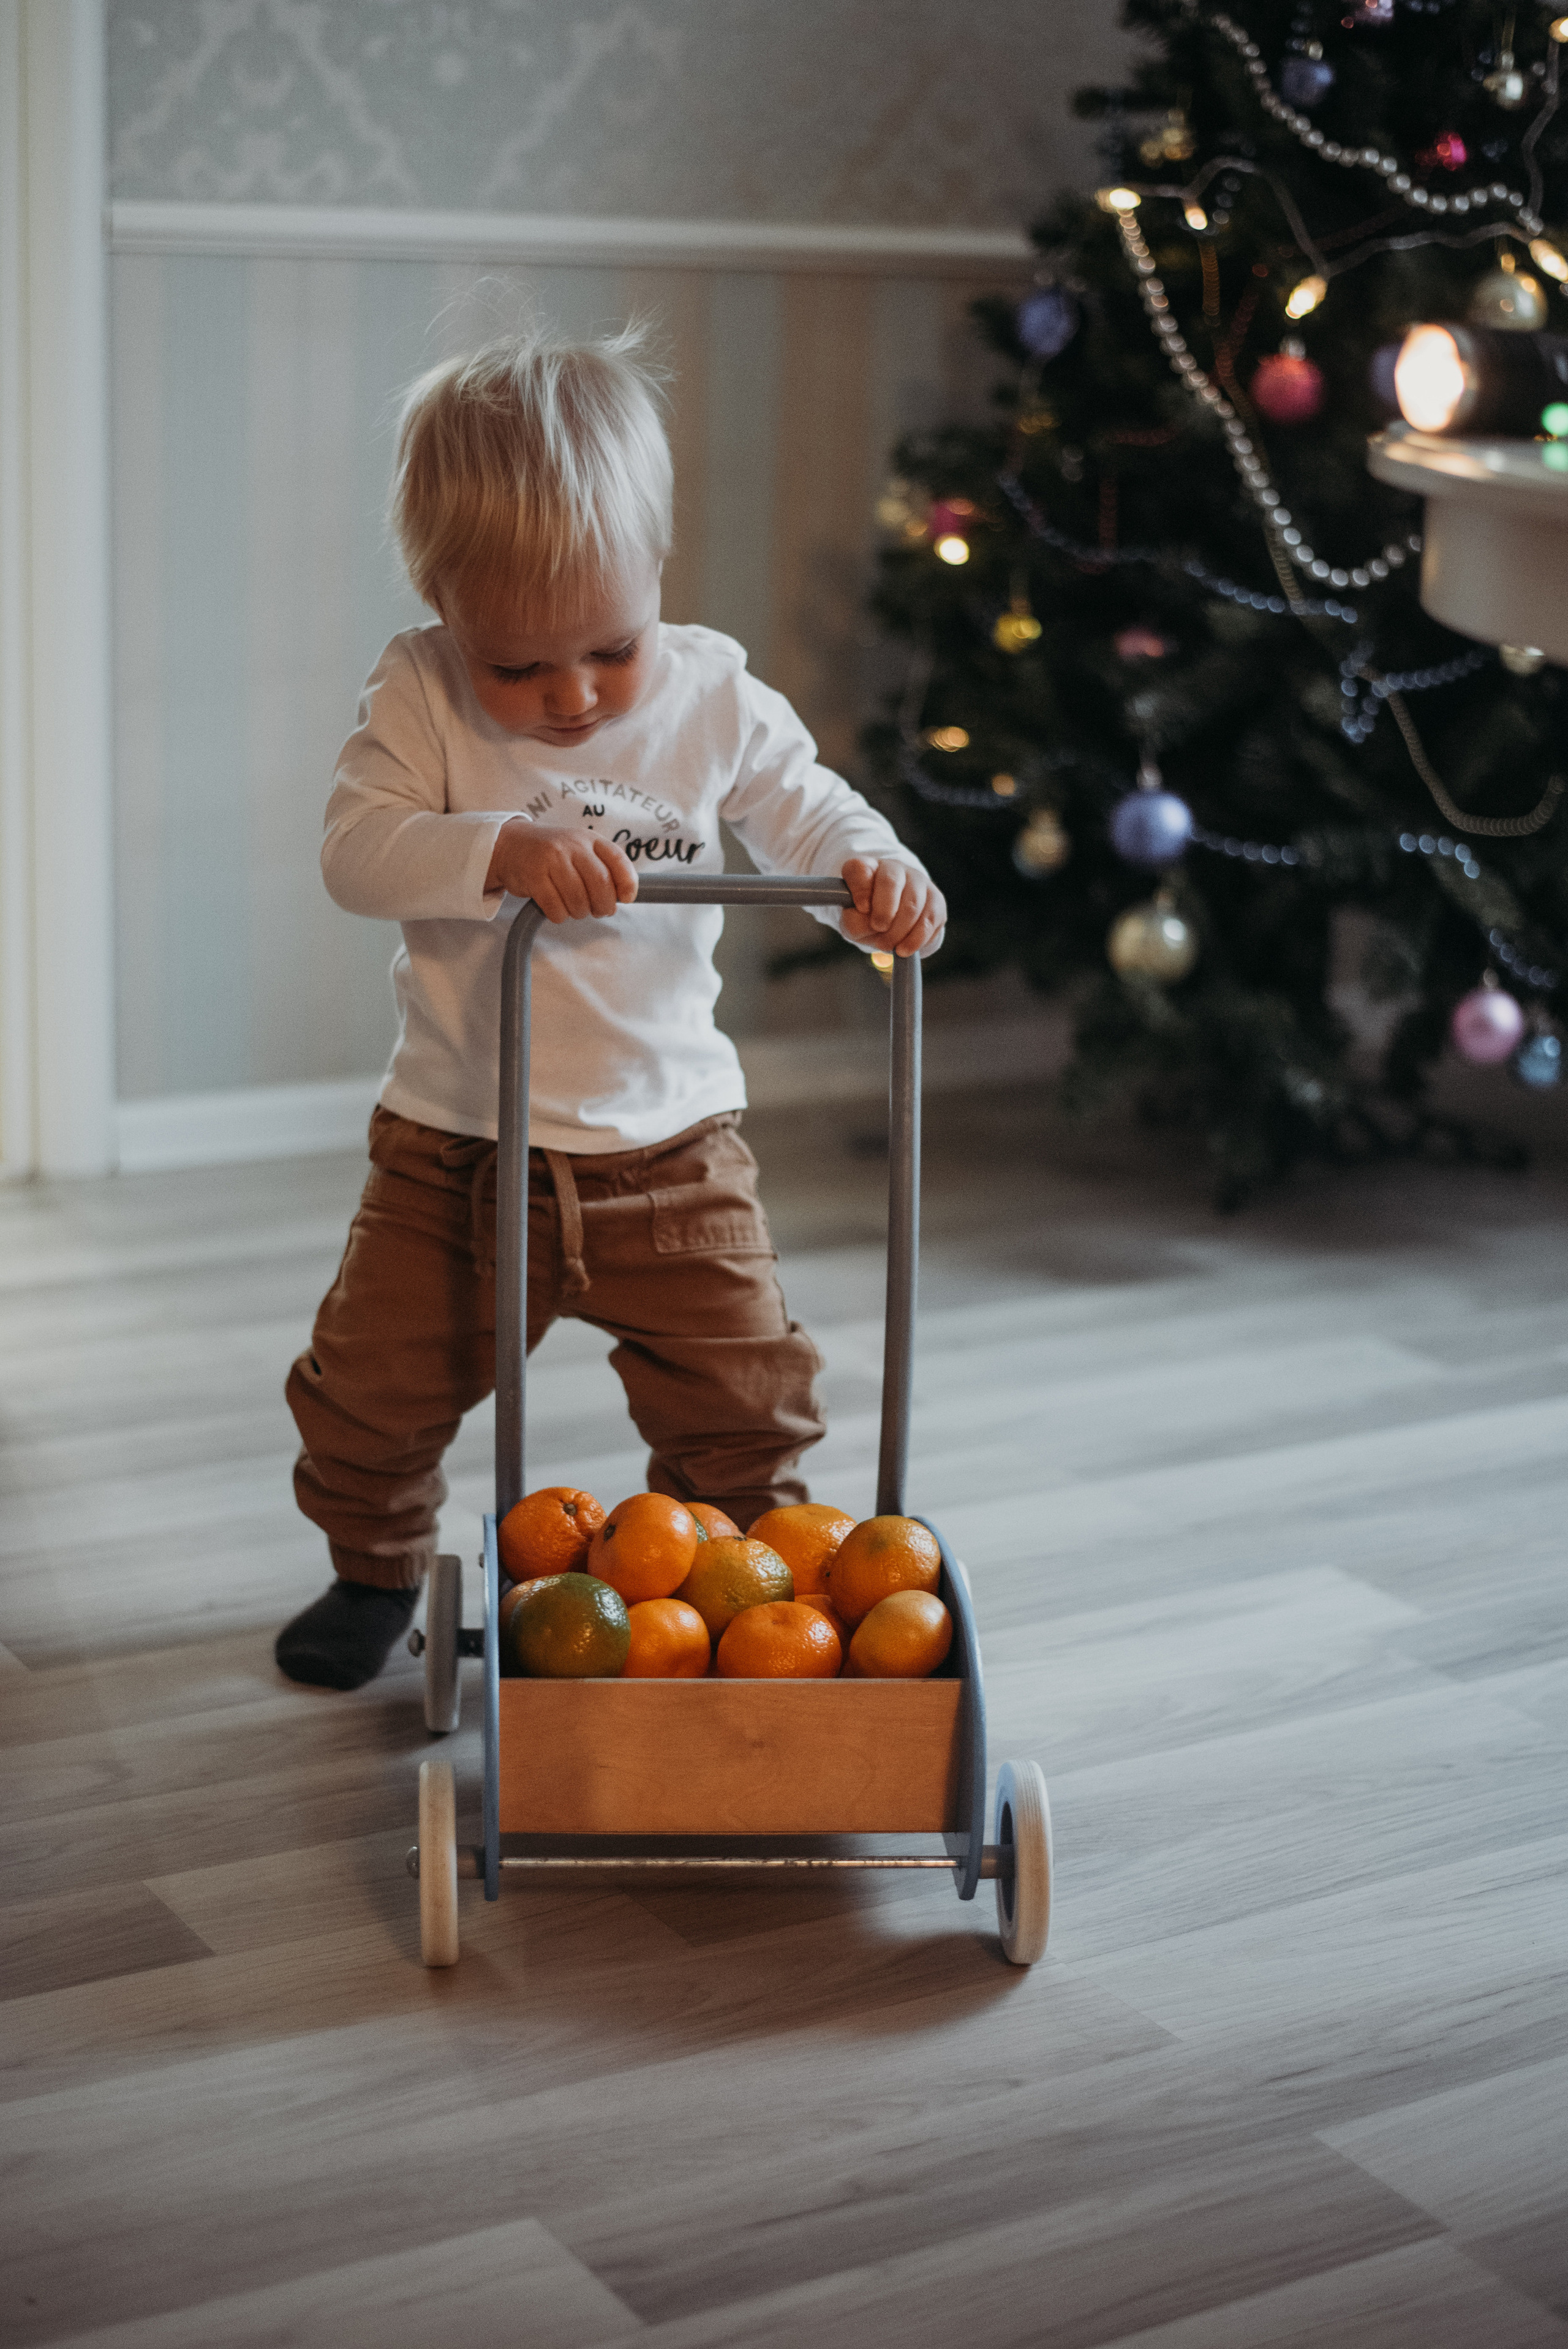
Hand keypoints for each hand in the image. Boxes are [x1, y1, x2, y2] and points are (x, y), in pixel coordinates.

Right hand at [485, 820, 636, 921]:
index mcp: (589, 839)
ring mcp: (551, 859)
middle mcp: (572, 845)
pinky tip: (557, 909)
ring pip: (578, 899)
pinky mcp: (533, 876)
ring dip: (580, 912)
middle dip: (604, 906)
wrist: (511, 845)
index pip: (618, 860)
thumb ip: (602, 866)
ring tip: (575, 909)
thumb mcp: (580, 849)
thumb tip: (624, 895)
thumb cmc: (552, 853)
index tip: (626, 899)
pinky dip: (560, 915)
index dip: (627, 883)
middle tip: (599, 911)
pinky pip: (555, 907)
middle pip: (600, 884)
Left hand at [841, 857, 945, 957]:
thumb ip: (855, 922)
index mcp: (866, 868)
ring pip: (912, 903)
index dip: (861, 888)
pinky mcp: (936, 898)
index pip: (860, 869)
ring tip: (888, 945)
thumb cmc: (868, 917)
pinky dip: (915, 939)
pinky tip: (904, 949)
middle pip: (890, 881)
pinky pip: (929, 919)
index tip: (862, 908)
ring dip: (899, 930)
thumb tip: (871, 925)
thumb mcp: (853, 921)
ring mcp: (917, 880)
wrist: (892, 921)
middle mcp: (893, 868)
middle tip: (878, 929)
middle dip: (884, 911)